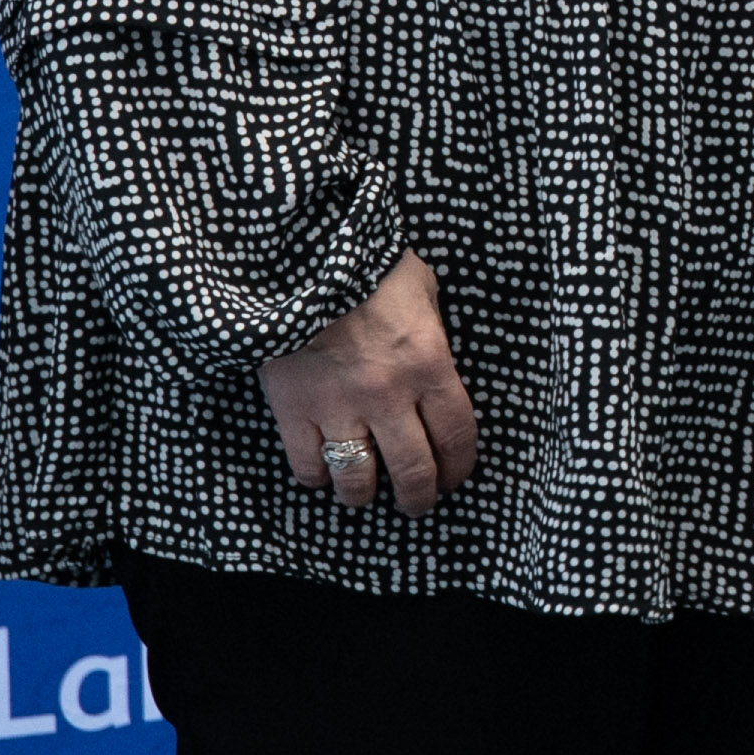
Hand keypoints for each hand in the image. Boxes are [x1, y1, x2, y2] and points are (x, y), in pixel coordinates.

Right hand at [262, 249, 478, 515]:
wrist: (302, 251)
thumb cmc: (369, 263)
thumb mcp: (422, 289)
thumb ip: (431, 331)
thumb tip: (434, 362)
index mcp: (429, 363)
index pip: (457, 435)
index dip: (459, 467)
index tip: (455, 477)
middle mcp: (389, 394)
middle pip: (413, 471)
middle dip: (420, 497)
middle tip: (418, 503)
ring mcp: (339, 405)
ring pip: (358, 479)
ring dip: (365, 494)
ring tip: (366, 493)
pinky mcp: (294, 408)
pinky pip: (308, 464)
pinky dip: (316, 476)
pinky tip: (322, 471)